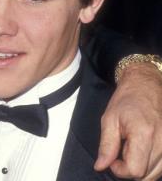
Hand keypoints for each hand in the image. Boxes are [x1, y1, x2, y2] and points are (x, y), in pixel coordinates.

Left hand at [95, 62, 161, 179]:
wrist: (147, 85)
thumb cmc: (127, 100)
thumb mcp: (109, 120)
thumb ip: (106, 146)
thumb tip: (101, 166)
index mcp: (144, 134)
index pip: (135, 170)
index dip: (120, 170)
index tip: (112, 159)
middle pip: (146, 175)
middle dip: (129, 170)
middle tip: (120, 153)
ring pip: (155, 173)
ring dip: (140, 167)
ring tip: (132, 149)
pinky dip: (151, 164)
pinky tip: (142, 150)